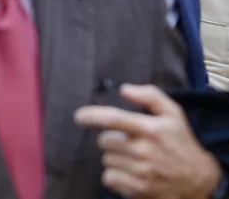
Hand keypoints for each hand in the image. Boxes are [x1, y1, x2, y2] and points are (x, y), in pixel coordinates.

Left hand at [75, 84, 221, 198]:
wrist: (198, 180)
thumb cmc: (180, 142)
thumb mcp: (173, 113)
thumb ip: (150, 95)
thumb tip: (125, 89)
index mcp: (151, 129)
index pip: (114, 118)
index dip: (93, 116)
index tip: (79, 117)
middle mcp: (145, 150)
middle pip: (104, 141)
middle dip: (111, 140)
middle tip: (129, 143)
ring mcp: (141, 172)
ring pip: (106, 160)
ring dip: (115, 158)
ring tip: (135, 158)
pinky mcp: (138, 189)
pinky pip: (109, 178)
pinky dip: (115, 175)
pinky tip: (131, 173)